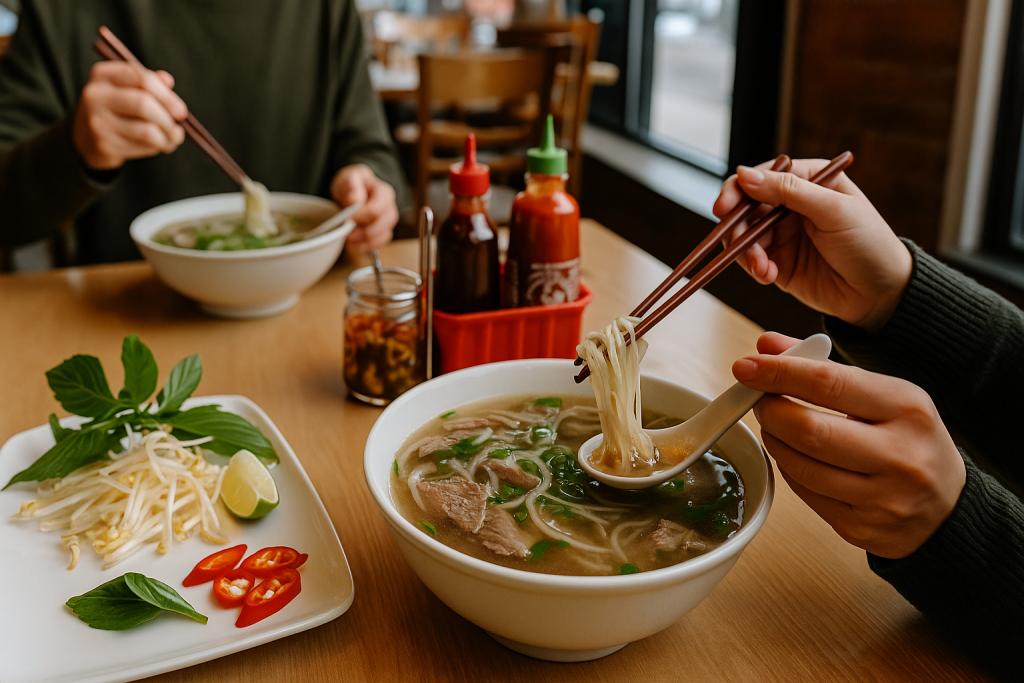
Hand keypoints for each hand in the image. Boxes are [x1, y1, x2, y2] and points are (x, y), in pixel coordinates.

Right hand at [72, 61, 186, 170]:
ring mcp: (97, 120)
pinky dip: (157, 147)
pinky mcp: (104, 144)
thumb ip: (149, 82)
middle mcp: (95, 95)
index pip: (141, 79)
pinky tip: (159, 145)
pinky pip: (142, 146)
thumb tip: (168, 81)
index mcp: (103, 74)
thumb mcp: (127, 89)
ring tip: (173, 138)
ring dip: (167, 137)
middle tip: (179, 128)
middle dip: (168, 118)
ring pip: (146, 130)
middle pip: (143, 104)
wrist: (86, 139)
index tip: (181, 111)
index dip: (167, 96)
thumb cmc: (116, 108)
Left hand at [330, 164, 398, 252]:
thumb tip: (354, 200)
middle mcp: (390, 208)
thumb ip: (351, 186)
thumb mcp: (349, 178)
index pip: (376, 210)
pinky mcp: (382, 232)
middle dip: (363, 232)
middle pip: (382, 226)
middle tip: (346, 233)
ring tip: (349, 240)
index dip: (360, 217)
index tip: (346, 219)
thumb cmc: (353, 184)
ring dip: (364, 242)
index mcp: (384, 193)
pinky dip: (365, 247)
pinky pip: (378, 244)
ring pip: (382, 237)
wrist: (354, 190)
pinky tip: (353, 245)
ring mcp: (388, 222)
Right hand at [713, 158, 912, 331]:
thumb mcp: (833, 209)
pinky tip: (768, 275)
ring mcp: (782, 234)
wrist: (881, 294)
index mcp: (809, 181)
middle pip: (746, 205)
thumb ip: (789, 190)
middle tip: (734, 242)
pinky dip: (753, 267)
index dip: (739, 189)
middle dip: (737, 225)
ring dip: (745, 251)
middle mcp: (791, 204)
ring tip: (762, 267)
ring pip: (744, 234)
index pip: (763, 175)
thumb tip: (744, 175)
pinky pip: (751, 260)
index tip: (724, 206)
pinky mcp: (778, 262)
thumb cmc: (869, 244)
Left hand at [733, 332, 965, 558]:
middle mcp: (900, 455)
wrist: (949, 508)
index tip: (747, 366)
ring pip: (800, 465)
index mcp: (907, 408)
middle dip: (771, 411)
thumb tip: (767, 345)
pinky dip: (788, 469)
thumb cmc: (910, 440)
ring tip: (776, 427)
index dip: (779, 373)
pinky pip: (804, 494)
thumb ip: (824, 368)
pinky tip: (794, 456)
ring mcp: (882, 498)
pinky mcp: (862, 528)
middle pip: (809, 430)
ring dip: (774, 441)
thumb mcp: (882, 394)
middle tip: (759, 401)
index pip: (828, 383)